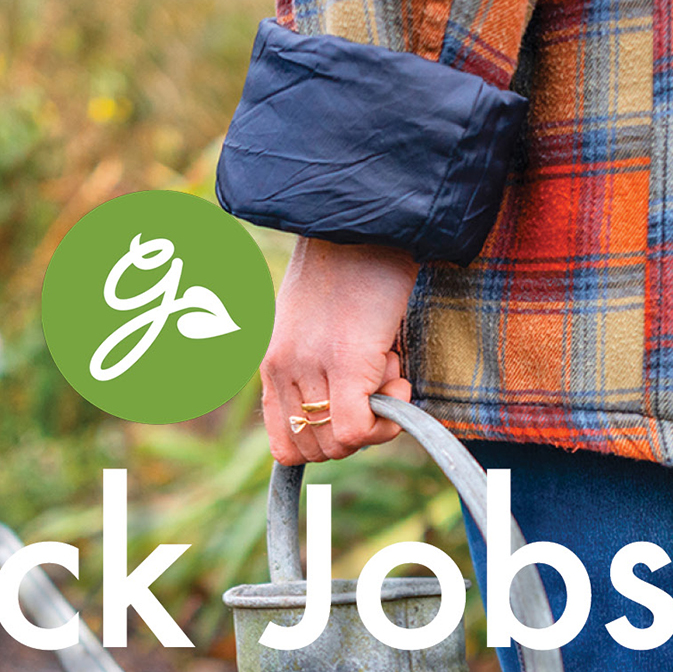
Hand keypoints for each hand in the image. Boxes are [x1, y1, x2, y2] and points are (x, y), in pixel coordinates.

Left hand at [259, 237, 417, 464]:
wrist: (367, 220)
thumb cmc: (352, 267)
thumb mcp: (316, 321)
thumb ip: (316, 364)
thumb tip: (349, 406)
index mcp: (272, 363)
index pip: (284, 444)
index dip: (328, 441)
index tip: (355, 409)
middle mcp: (283, 369)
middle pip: (314, 451)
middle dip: (354, 433)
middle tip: (376, 386)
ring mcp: (312, 367)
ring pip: (338, 444)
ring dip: (374, 420)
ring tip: (388, 368)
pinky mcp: (346, 362)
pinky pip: (356, 430)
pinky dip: (386, 421)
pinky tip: (400, 380)